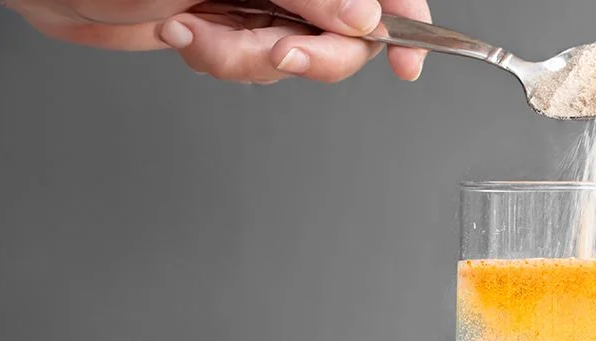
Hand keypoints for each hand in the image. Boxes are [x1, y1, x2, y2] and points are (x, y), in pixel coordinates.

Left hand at [5, 0, 430, 82]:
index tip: (409, 59)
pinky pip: (253, 67)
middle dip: (313, 53)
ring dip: (249, 59)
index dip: (403, 19)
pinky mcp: (225, 27)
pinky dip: (222, 62)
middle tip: (280, 54)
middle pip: (349, 29)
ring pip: (298, 55)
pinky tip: (187, 34)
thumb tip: (365, 19)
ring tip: (201, 33)